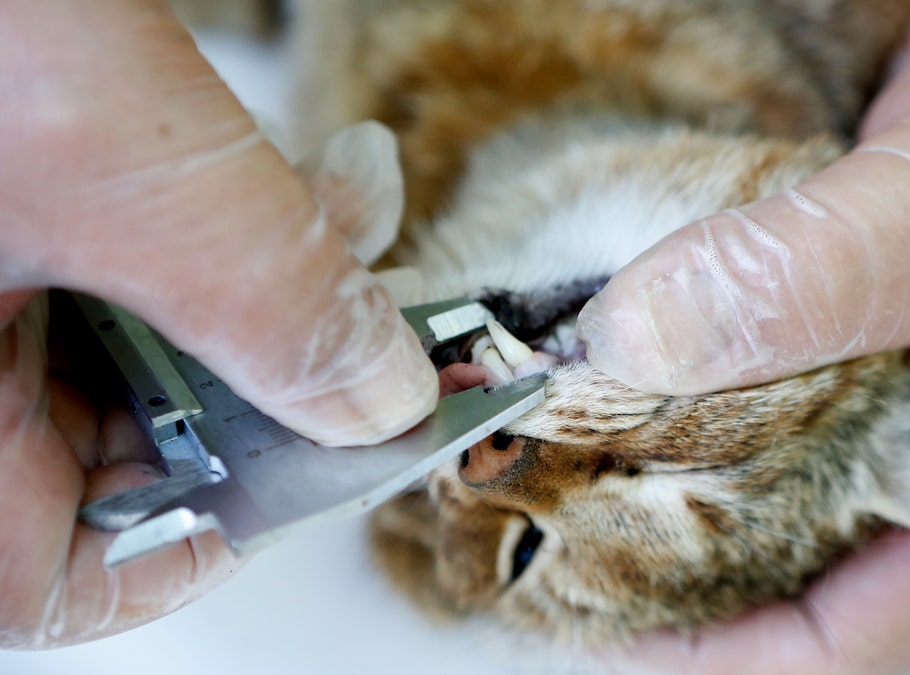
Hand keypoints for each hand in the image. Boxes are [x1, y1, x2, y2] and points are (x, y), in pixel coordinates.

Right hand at [0, 0, 435, 648]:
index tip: (310, 479)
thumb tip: (377, 397)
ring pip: (129, 342)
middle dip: (272, 373)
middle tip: (372, 329)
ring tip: (346, 209)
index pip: (51, 579)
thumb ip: (264, 298)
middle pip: (116, 445)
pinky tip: (293, 175)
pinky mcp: (8, 206)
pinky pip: (110, 260)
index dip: (193, 549)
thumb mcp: (120, 163)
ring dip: (262, 282)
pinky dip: (209, 224)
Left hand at [579, 0, 909, 670]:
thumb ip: (810, 283)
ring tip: (545, 443)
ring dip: (649, 466)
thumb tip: (637, 342)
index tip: (575, 604)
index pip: (837, 649)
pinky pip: (746, 390)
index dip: (704, 655)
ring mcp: (880, 405)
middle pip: (772, 571)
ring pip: (750, 480)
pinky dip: (672, 384)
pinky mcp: (842, 337)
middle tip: (535, 514)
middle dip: (652, 557)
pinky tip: (606, 359)